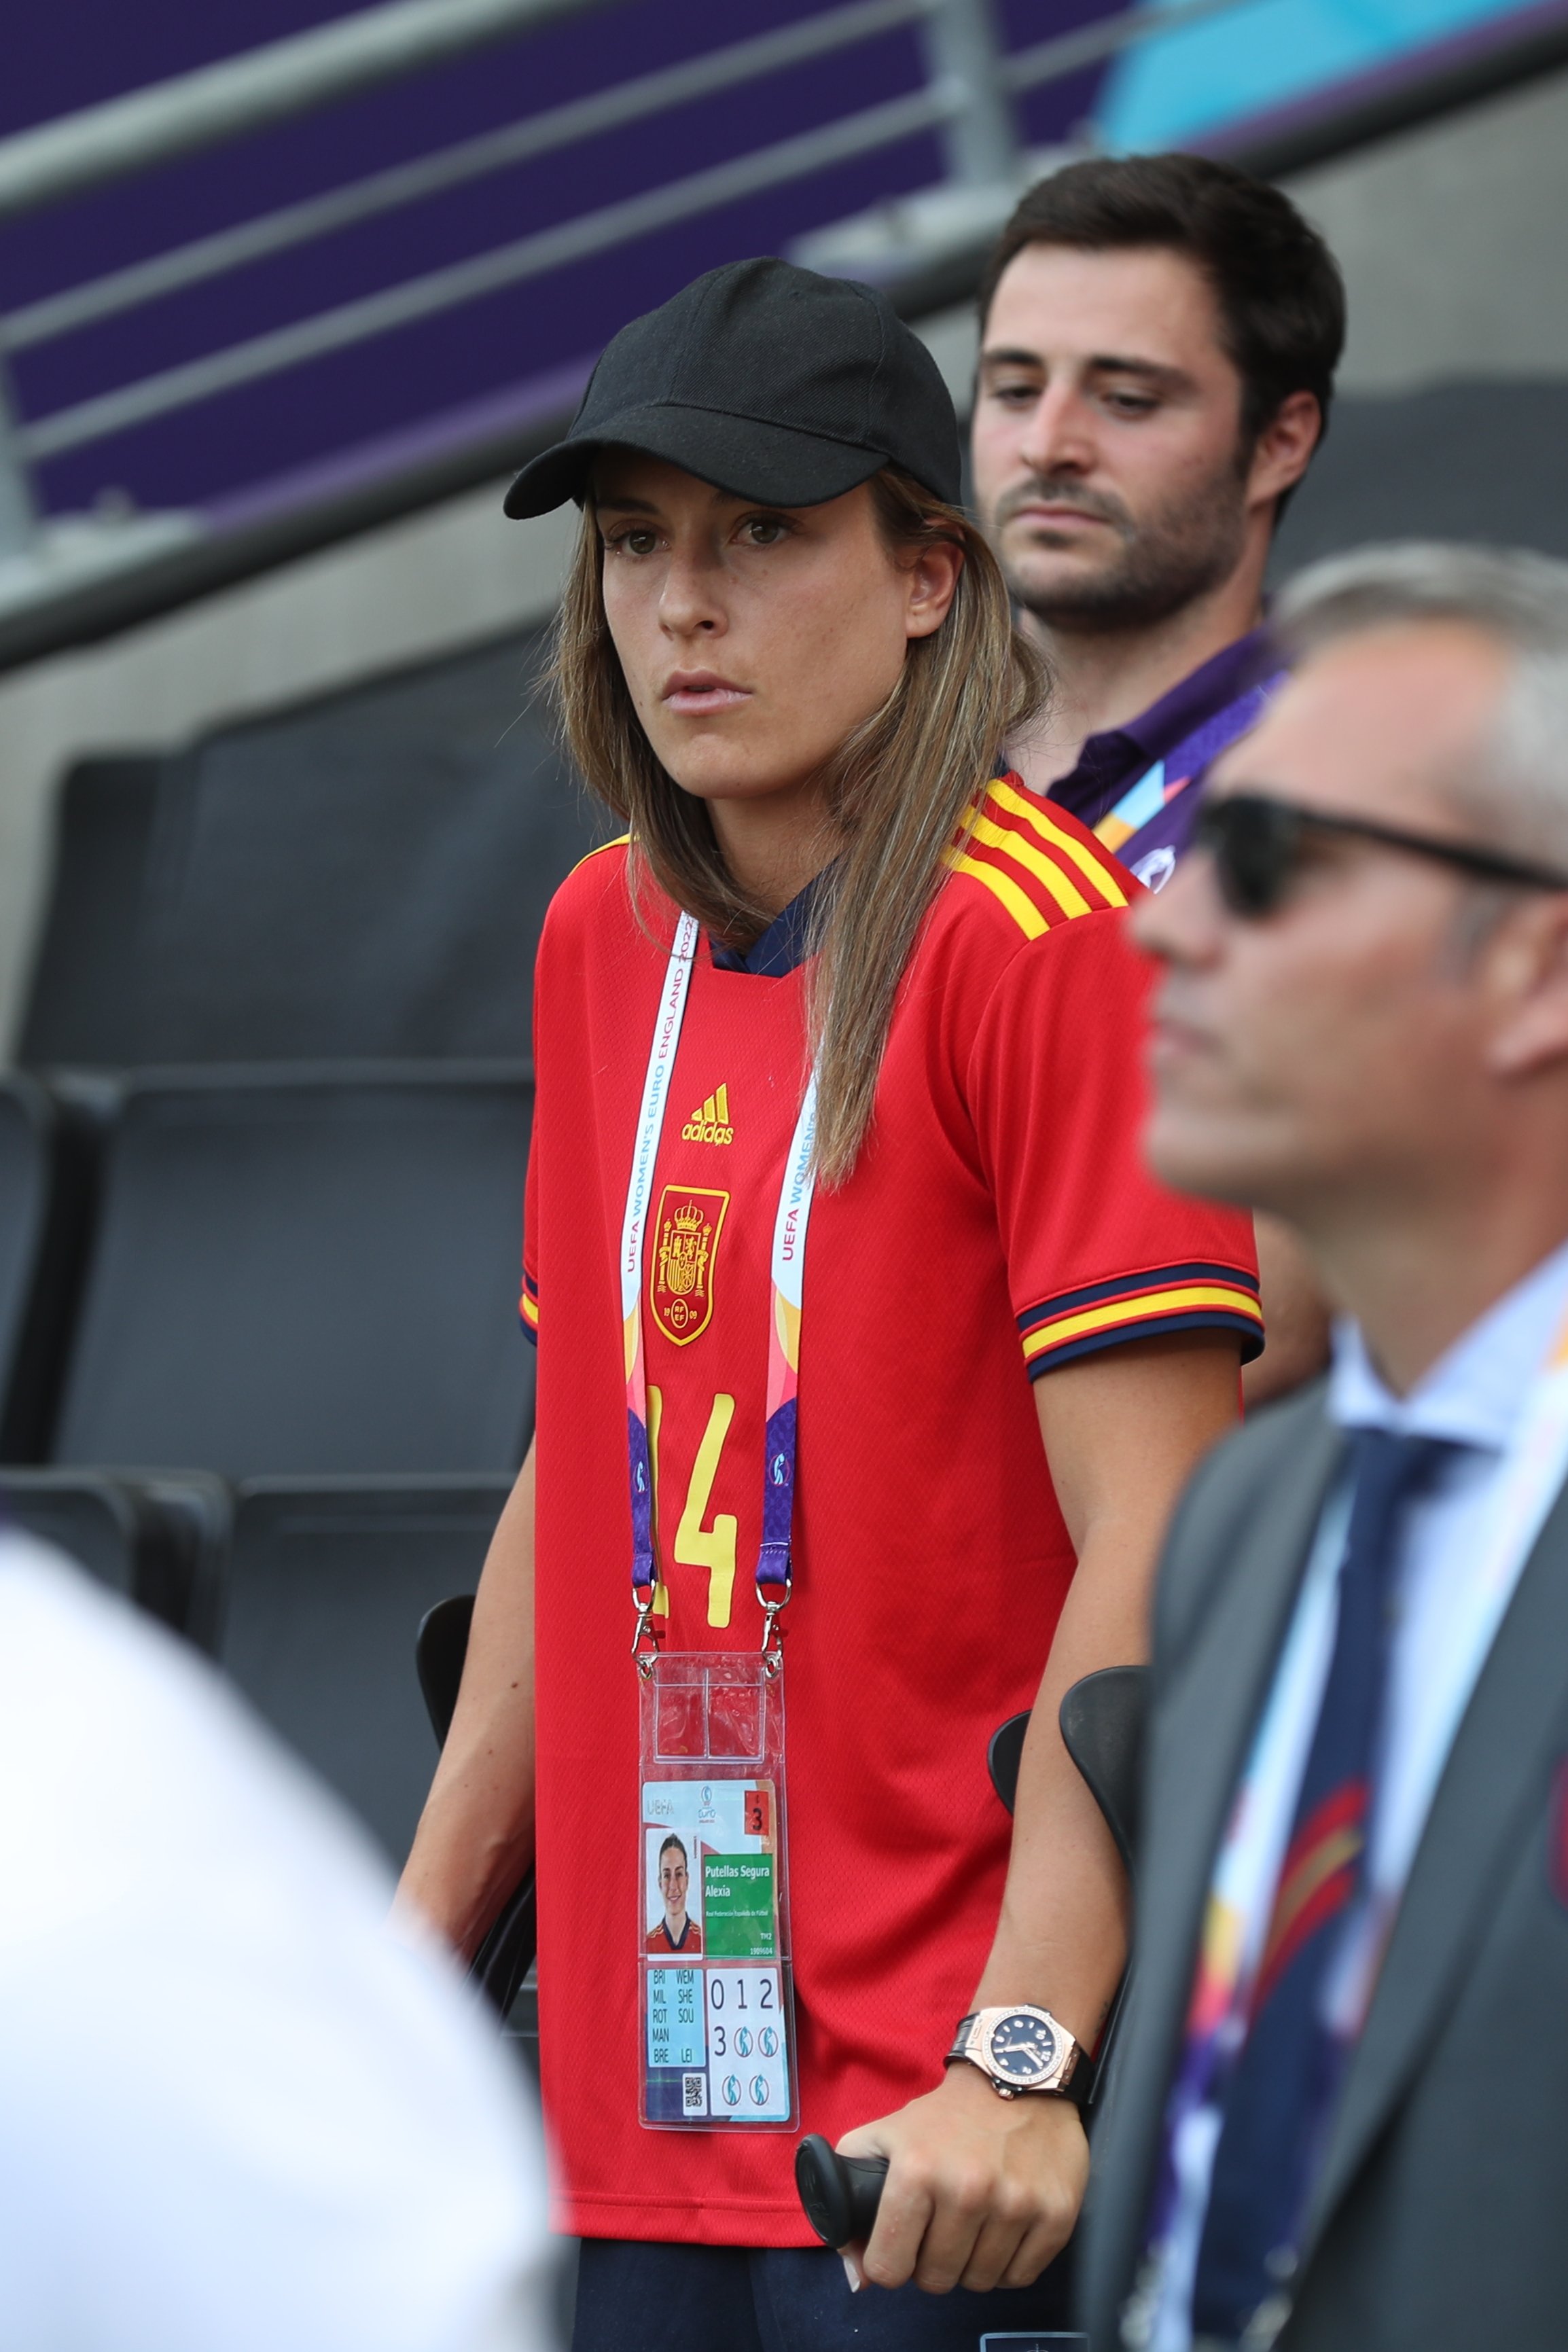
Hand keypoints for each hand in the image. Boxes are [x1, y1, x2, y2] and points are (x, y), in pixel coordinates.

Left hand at [835, 2060, 1088, 2294]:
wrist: (1017, 2075)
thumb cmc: (946, 2117)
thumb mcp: (884, 2136)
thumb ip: (851, 2199)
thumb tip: (856, 2277)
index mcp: (916, 2171)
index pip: (888, 2267)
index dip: (888, 2262)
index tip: (900, 2244)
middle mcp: (967, 2190)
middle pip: (936, 2280)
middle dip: (931, 2263)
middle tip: (940, 2230)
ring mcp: (1015, 2204)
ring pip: (979, 2282)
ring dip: (971, 2263)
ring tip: (972, 2225)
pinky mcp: (1055, 2214)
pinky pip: (1020, 2277)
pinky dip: (1008, 2263)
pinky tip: (1002, 2229)